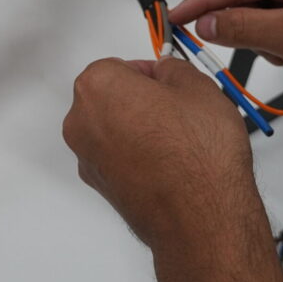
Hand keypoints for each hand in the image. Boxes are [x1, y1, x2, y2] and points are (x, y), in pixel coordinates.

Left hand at [62, 57, 263, 246]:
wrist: (199, 217)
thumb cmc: (195, 157)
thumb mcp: (198, 88)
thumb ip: (174, 69)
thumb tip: (168, 69)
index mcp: (98, 86)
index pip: (118, 65)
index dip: (148, 71)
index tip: (167, 80)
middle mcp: (82, 121)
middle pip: (110, 97)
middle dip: (141, 99)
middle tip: (177, 108)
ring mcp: (88, 157)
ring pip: (112, 128)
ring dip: (139, 128)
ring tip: (179, 139)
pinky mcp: (101, 185)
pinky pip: (117, 157)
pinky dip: (136, 155)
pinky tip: (169, 162)